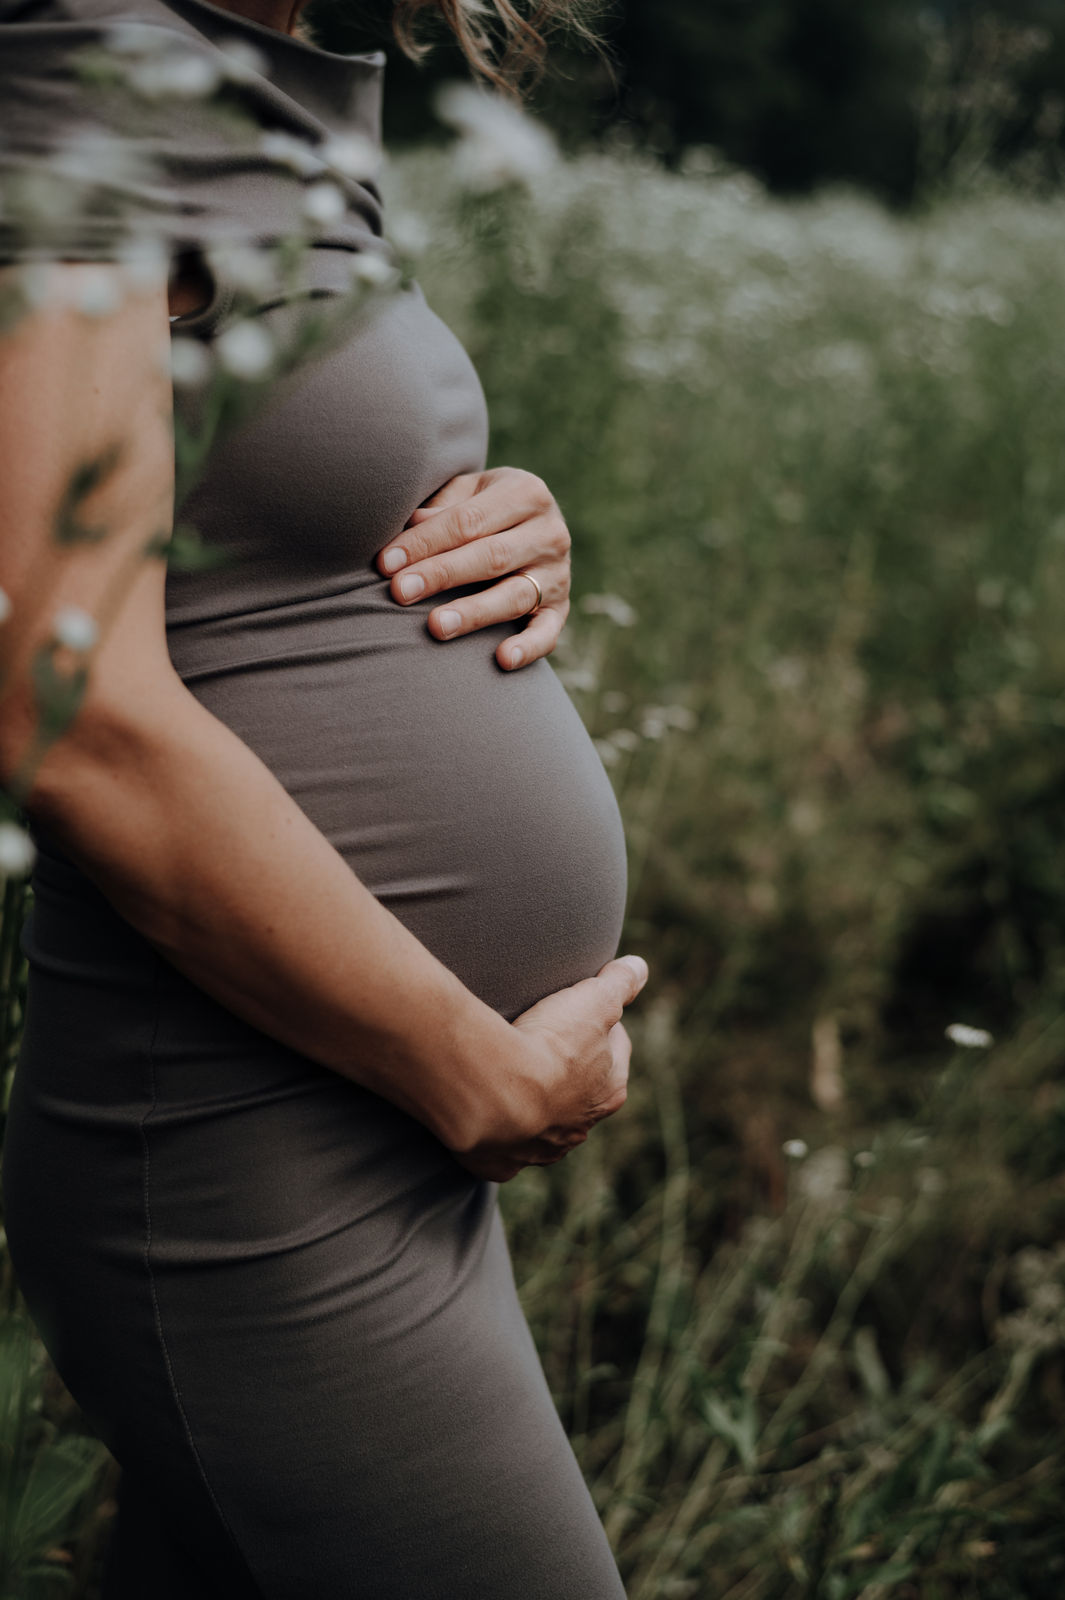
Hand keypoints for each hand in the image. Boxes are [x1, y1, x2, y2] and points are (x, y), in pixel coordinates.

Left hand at [375, 467, 570, 670]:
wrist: (532, 525)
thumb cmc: (482, 509)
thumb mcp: (466, 493)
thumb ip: (442, 507)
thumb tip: (411, 526)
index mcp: (526, 493)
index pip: (468, 521)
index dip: (425, 542)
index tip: (386, 563)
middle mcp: (549, 532)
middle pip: (490, 556)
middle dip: (441, 575)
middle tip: (400, 592)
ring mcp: (559, 574)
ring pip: (515, 596)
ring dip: (474, 613)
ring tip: (436, 627)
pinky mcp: (561, 610)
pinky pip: (548, 633)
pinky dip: (528, 648)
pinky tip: (502, 660)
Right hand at [450, 954, 649, 1182]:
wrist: (496, 1092)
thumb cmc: (550, 1045)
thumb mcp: (594, 1000)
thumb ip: (619, 983)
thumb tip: (639, 967)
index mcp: (608, 1091)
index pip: (615, 1051)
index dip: (599, 1027)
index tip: (582, 1011)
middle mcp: (580, 1127)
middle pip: (580, 1091)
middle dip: (568, 1070)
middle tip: (544, 1042)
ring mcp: (540, 1149)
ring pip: (543, 1123)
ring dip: (533, 1103)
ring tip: (511, 1076)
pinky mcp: (501, 1161)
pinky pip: (503, 1148)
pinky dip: (497, 1134)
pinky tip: (486, 1116)